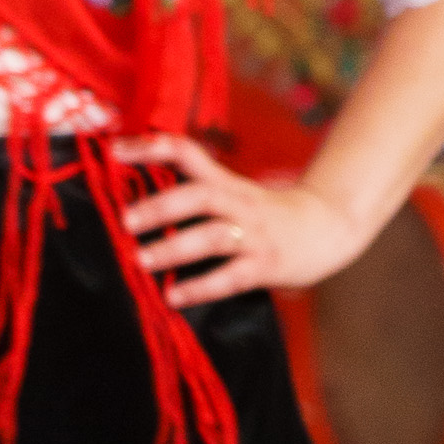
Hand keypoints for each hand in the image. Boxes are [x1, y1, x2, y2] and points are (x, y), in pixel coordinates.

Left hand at [116, 136, 378, 308]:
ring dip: (174, 248)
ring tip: (140, 260)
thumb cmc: (268, 213)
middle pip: (199, 196)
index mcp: (226, 182)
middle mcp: (239, 203)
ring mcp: (255, 235)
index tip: (114, 150)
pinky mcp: (267, 265)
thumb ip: (197, 193)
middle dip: (160, 207)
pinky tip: (173, 297)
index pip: (188, 152)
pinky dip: (200, 286)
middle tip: (125, 220)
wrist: (328, 226)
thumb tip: (137, 200)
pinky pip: (231, 278)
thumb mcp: (234, 192)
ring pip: (212, 237)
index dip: (151, 147)